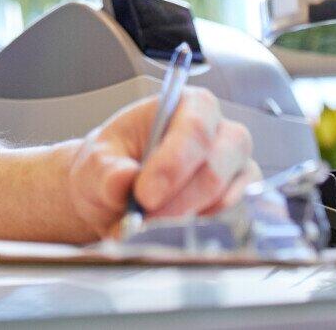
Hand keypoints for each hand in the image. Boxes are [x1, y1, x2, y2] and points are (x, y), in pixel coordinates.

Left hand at [58, 88, 259, 240]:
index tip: (144, 195)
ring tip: (148, 223)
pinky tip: (170, 228)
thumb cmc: (112, 166)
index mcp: (187, 105)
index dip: (173, 164)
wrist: (117, 192)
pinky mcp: (239, 198)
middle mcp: (221, 132)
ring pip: (223, 198)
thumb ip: (106, 171)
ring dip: (183, 218)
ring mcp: (235, 167)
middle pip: (215, 168)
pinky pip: (230, 219)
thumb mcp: (95, 164)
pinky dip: (197, 230)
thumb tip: (124, 179)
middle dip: (176, 200)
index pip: (195, 128)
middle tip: (144, 217)